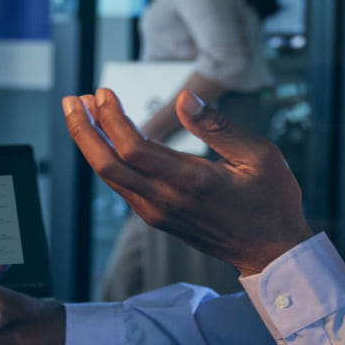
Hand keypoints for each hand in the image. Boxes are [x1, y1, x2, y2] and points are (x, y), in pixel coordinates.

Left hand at [64, 88, 313, 276]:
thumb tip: (185, 98)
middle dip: (84, 130)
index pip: (133, 148)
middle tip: (73, 100)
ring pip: (110, 177)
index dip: (111, 118)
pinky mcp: (157, 217)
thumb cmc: (271, 201)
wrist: (270, 251)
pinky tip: (104, 139)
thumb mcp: (259, 155)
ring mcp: (158, 212)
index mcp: (190, 182)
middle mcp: (166, 201)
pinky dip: (106, 159)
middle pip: (107, 165)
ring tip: (82, 112)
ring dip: (90, 143)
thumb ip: (218, 126)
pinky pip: (121, 186)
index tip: (102, 92)